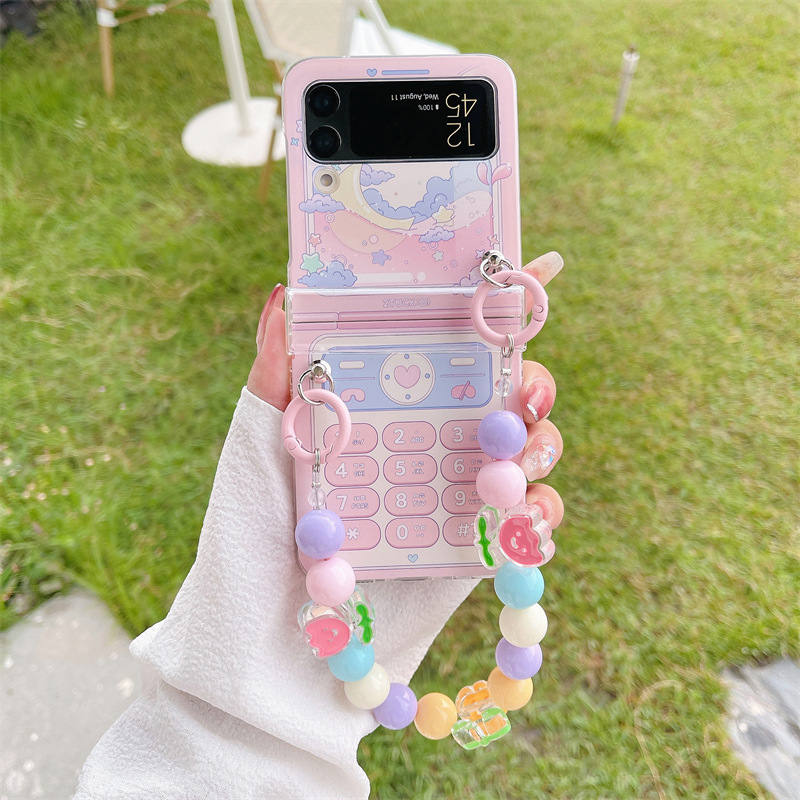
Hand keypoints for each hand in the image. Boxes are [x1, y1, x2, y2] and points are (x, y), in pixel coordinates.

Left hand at [247, 252, 564, 526]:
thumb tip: (284, 296)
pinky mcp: (478, 544)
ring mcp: (461, 489)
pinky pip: (533, 523)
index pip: (458, 341)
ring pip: (535, 452)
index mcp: (398, 402)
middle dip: (537, 385)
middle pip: (513, 390)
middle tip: (525, 398)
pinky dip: (542, 520)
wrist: (272, 633)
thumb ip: (277, 376)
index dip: (507, 302)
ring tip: (509, 475)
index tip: (546, 264)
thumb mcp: (261, 443)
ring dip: (543, 452)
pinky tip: (523, 528)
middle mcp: (437, 437)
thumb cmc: (257, 531)